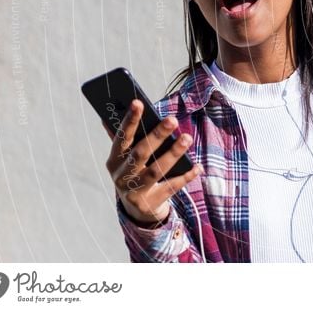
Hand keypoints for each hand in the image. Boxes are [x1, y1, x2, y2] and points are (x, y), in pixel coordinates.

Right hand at [104, 100, 201, 225]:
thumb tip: (119, 107)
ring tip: (187, 138)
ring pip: (156, 171)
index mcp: (114, 160)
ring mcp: (135, 192)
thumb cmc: (135, 172)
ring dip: (173, 153)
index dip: (129, 120)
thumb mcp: (127, 157)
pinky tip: (198, 166)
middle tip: (172, 119)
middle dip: (156, 136)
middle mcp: (121, 176)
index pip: (121, 138)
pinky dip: (186, 176)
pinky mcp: (150, 204)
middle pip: (140, 153)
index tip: (138, 102)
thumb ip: (125, 137)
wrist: (137, 209)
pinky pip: (171, 187)